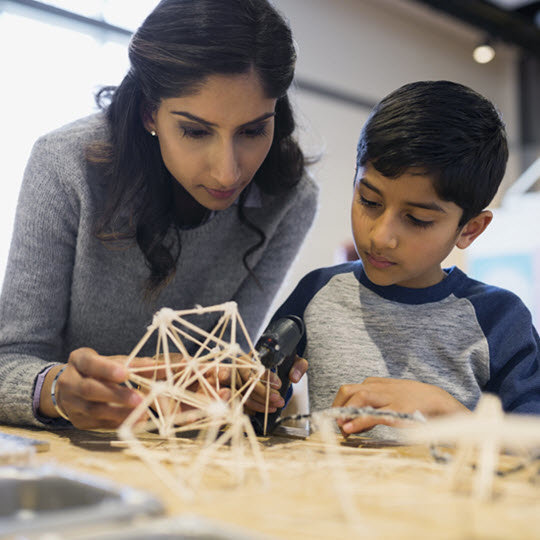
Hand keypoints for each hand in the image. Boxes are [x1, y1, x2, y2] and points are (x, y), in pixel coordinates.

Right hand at [39, 348, 146, 429]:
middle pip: (90, 389)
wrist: (72, 389)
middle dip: (116, 395)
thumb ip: (135, 364)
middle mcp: (69, 381)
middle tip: (139, 398)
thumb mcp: (113, 361)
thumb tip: (159, 365)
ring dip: (120, 413)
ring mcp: (71, 403)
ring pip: (94, 410)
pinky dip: (118, 422)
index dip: (107, 369)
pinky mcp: (78, 420)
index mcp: (79, 360)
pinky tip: (135, 421)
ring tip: (142, 412)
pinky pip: (98, 423)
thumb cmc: (99, 370)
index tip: (126, 374)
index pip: (90, 363)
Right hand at [237, 355, 307, 414]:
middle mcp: (242, 366)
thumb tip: (294, 377)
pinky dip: (254, 407)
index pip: (257, 366)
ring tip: (275, 406)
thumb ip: (298, 365)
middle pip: (248, 381)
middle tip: (278, 399)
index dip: (267, 377)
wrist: (274, 368)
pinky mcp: (237, 391)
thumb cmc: (281, 363)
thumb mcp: (292, 361)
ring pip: (245, 393)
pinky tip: (266, 409)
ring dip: (260, 402)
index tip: (279, 385)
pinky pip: (242, 401)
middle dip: (264, 393)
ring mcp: (237, 379)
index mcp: (255, 355)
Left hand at [332, 377, 468, 435]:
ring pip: (358, 398)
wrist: (439, 402)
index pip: (348, 390)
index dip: (337, 404)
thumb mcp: (389, 400)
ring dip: (344, 413)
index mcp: (375, 384)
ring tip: (340, 428)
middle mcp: (379, 387)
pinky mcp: (397, 410)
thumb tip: (350, 423)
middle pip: (348, 391)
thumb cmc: (412, 403)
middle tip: (334, 424)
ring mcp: (388, 398)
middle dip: (337, 406)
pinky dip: (358, 421)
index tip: (335, 419)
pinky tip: (349, 428)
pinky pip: (373, 414)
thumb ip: (370, 409)